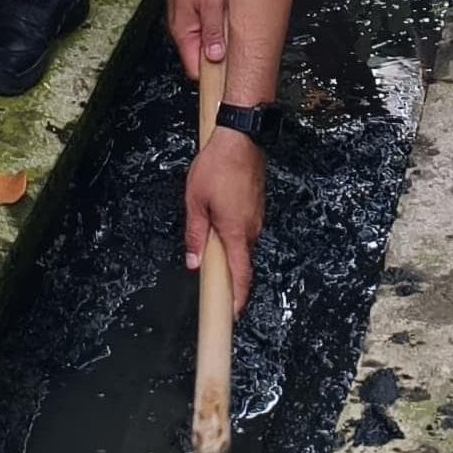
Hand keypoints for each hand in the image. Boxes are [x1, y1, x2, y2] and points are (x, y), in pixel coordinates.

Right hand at [162, 0, 229, 82]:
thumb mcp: (212, 3)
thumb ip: (213, 31)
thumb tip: (216, 57)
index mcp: (184, 34)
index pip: (195, 70)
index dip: (213, 79)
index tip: (229, 80)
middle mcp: (182, 34)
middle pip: (200, 61)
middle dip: (219, 63)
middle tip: (238, 58)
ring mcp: (186, 26)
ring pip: (204, 47)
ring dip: (219, 46)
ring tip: (233, 37)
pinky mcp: (191, 19)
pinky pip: (204, 34)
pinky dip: (216, 33)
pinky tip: (227, 25)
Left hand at [184, 119, 263, 315]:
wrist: (242, 136)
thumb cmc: (216, 166)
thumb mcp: (195, 201)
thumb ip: (195, 234)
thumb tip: (194, 262)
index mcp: (236, 231)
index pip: (241, 274)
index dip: (238, 298)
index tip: (233, 315)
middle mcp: (252, 228)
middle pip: (242, 262)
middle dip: (230, 276)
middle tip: (214, 289)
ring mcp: (258, 216)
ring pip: (243, 244)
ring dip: (230, 252)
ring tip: (211, 252)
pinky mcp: (258, 206)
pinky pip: (246, 229)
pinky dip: (234, 236)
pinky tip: (220, 227)